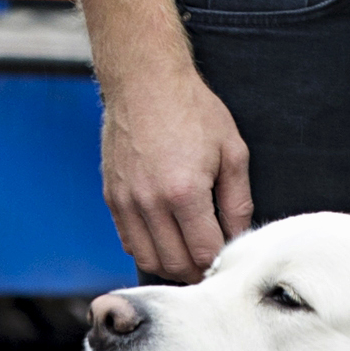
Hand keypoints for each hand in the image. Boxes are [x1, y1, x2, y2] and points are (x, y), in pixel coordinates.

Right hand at [100, 50, 255, 283]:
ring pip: (149, 259)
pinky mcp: (111, 197)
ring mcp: (126, 201)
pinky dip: (148, 249)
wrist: (145, 80)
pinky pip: (129, 241)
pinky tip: (165, 237)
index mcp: (185, 192)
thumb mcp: (232, 150)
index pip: (204, 253)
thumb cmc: (192, 109)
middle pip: (175, 264)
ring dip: (171, 264)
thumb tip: (237, 236)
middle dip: (197, 270)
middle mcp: (150, 202)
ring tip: (189, 253)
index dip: (220, 262)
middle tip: (211, 260)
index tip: (228, 258)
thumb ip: (238, 201)